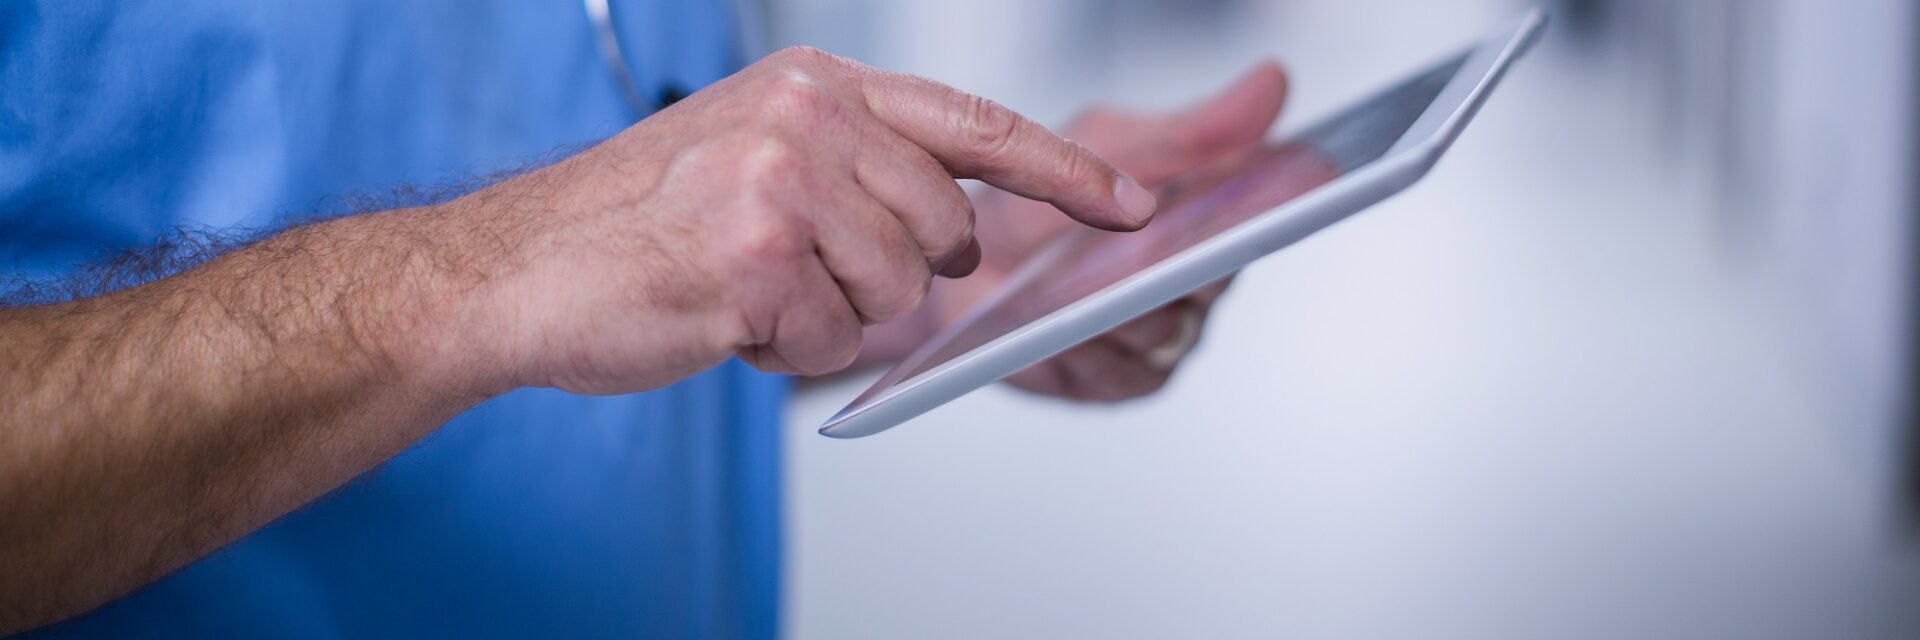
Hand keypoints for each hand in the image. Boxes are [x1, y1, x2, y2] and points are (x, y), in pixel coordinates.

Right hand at [437, 46, 1157, 395]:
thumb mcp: (756, 151)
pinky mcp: (755, 256)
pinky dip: (781, 353)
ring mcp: (782, 183)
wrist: (515, 266)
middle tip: (800, 271)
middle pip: (943, 233)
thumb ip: (861, 169)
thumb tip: (960, 225)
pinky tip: (721, 317)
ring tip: (745, 289)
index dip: (1065, 170)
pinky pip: (829, 341)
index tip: (1132, 203)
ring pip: (893, 295)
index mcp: (817, 87)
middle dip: (889, 278)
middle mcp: (807, 120)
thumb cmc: (636, 221)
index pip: (973, 126)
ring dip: (827, 318)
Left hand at [936, 62, 1288, 400]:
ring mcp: (1160, 339)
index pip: (1259, 216)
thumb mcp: (1109, 144)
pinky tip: (1066, 328)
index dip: (1274, 202)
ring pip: (1163, 328)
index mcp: (1209, 224)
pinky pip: (1117, 370)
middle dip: (1185, 256)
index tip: (1294, 182)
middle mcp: (1195, 287)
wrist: (957, 264)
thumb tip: (1273, 83)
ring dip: (1125, 304)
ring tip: (1093, 280)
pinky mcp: (1117, 381)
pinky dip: (1089, 346)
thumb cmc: (1040, 203)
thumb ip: (1190, 130)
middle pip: (1211, 279)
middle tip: (1158, 233)